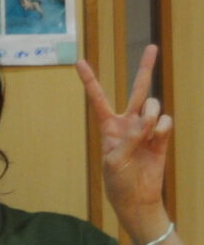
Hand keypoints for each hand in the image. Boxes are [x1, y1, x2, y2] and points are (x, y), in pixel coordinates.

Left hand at [80, 49, 171, 236]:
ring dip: (148, 115)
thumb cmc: (118, 181)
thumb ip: (128, 139)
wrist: (138, 198)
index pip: (98, 98)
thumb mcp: (114, 162)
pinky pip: (164, 120)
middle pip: (137, 89)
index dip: (89, 80)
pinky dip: (160, 129)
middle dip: (145, 67)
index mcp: (108, 126)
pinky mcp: (162, 135)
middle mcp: (128, 122)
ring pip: (152, 103)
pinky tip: (156, 141)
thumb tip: (146, 121)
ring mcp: (147, 127)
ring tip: (145, 133)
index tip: (79, 62)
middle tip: (153, 47)